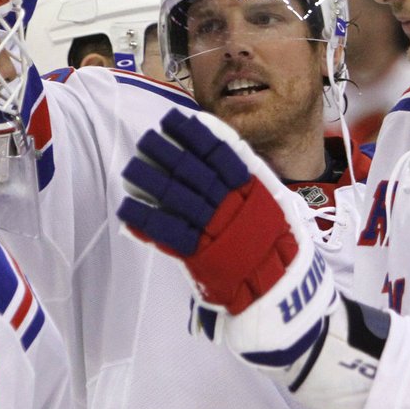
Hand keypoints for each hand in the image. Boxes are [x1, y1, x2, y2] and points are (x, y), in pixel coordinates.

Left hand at [118, 108, 332, 364]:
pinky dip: (146, 219)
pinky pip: (168, 233)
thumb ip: (248, 179)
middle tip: (146, 139)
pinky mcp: (201, 254)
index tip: (174, 120)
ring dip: (151, 180)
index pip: (219, 153)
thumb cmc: (277, 244)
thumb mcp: (272, 203)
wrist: (281, 288)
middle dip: (167, 152)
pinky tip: (127, 207)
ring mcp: (215, 228)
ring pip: (176, 197)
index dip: (194, 135)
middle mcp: (231, 204)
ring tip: (131, 167)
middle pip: (192, 171)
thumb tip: (219, 152)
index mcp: (250, 188)